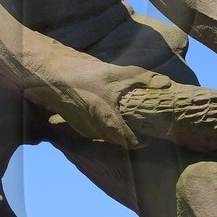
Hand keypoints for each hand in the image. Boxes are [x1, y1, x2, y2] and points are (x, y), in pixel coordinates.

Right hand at [25, 58, 170, 147]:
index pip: (134, 143)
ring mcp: (85, 129)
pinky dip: (105, 125)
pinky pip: (96, 131)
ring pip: (108, 137)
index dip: (146, 139)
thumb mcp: (116, 73)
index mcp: (109, 121)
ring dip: (119, 131)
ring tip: (128, 117)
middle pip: (122, 142)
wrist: (49, 73)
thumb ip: (143, 79)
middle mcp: (97, 131)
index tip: (154, 131)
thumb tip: (167, 83)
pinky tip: (107, 111)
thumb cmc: (83, 73)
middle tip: (145, 125)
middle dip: (134, 136)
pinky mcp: (76, 125)